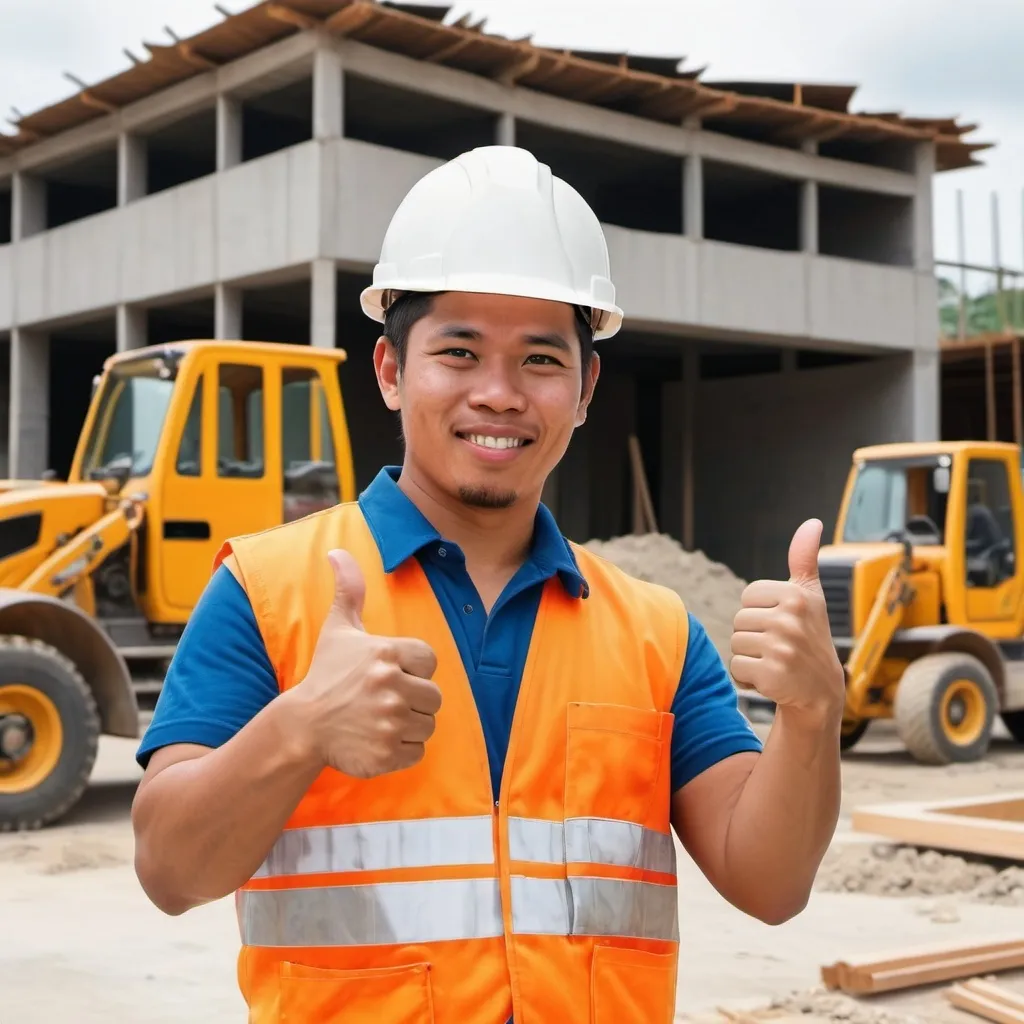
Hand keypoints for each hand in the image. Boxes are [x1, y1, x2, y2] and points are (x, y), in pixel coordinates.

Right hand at [285, 549, 441, 777]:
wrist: (301, 725)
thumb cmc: (326, 674)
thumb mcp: (339, 629)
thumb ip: (349, 590)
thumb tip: (337, 552)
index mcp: (386, 653)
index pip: (429, 661)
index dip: (414, 669)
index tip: (389, 674)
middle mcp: (390, 686)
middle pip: (434, 696)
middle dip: (414, 699)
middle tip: (384, 700)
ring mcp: (389, 721)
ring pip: (428, 725)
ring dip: (410, 725)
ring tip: (381, 719)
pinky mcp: (385, 753)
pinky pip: (417, 752)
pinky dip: (402, 750)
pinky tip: (378, 739)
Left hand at [730, 519, 844, 725]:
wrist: (820, 691)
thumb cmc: (810, 636)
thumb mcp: (810, 596)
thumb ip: (804, 559)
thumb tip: (812, 523)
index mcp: (797, 595)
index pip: (748, 596)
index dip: (760, 612)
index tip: (783, 623)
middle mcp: (791, 619)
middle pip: (739, 620)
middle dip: (753, 636)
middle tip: (780, 646)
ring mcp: (782, 647)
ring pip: (736, 643)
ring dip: (749, 656)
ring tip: (775, 661)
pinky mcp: (771, 674)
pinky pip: (736, 668)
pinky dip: (748, 678)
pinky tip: (771, 679)